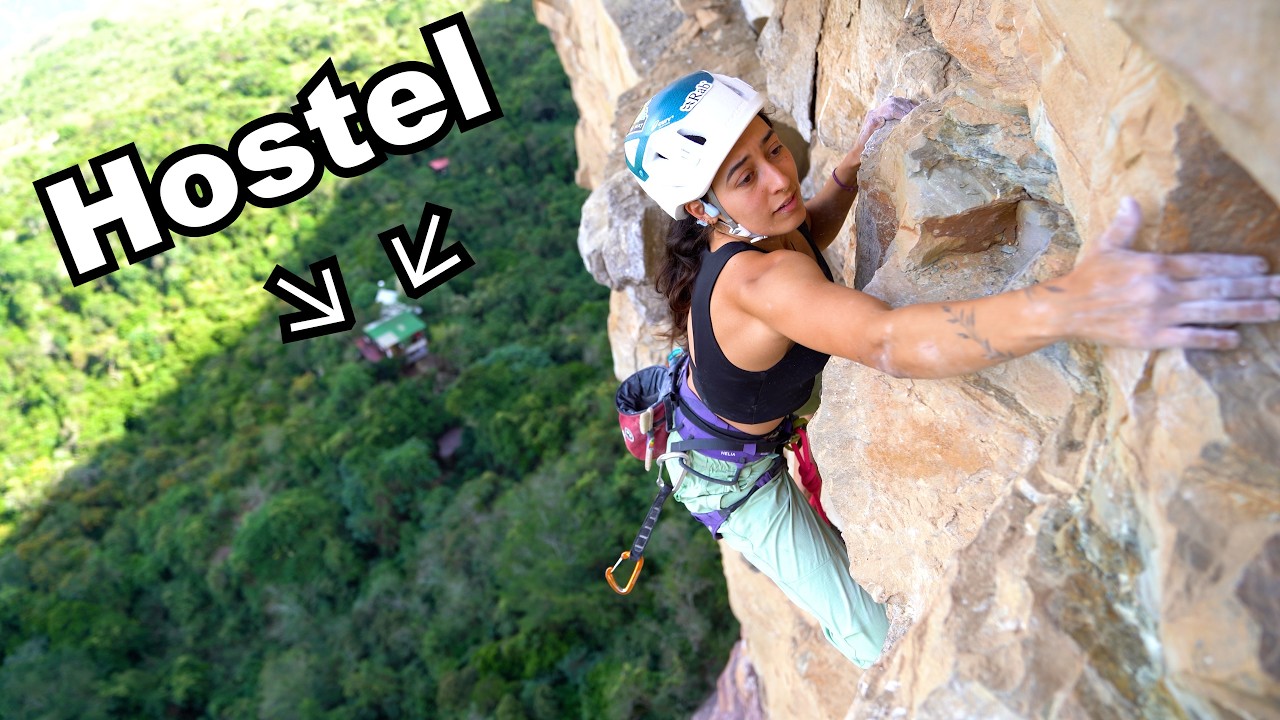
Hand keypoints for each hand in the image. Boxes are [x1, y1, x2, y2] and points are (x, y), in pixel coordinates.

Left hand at [856, 96, 916, 147]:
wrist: (859, 153)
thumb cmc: (863, 151)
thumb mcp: (865, 142)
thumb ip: (871, 129)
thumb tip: (881, 119)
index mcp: (872, 117)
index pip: (890, 108)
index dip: (902, 111)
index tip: (911, 117)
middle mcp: (875, 112)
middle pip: (893, 102)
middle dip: (906, 107)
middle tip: (917, 113)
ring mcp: (880, 111)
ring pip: (895, 101)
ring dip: (907, 105)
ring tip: (918, 110)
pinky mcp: (884, 113)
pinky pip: (896, 104)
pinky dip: (906, 105)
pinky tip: (914, 108)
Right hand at [1058, 197, 1279, 349]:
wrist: (1063, 309)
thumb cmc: (1086, 277)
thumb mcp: (1107, 246)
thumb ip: (1126, 225)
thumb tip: (1131, 200)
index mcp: (1157, 265)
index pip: (1207, 263)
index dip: (1237, 264)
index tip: (1263, 265)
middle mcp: (1164, 289)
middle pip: (1219, 286)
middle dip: (1256, 287)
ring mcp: (1159, 314)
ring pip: (1214, 311)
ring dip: (1249, 311)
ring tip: (1276, 309)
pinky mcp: (1151, 337)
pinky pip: (1190, 337)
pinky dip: (1214, 337)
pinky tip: (1236, 338)